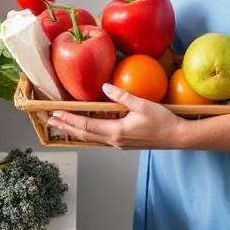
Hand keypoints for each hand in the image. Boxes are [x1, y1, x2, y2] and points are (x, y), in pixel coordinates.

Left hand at [47, 83, 187, 149]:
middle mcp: (115, 140)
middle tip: (52, 120)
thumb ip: (122, 95)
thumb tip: (105, 86)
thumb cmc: (162, 121)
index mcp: (117, 131)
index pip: (87, 125)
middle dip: (67, 126)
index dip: (70, 120)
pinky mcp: (125, 142)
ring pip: (92, 137)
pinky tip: (87, 128)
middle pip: (85, 134)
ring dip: (76, 130)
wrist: (178, 137)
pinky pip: (101, 138)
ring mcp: (119, 143)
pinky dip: (89, 132)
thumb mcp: (142, 104)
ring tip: (64, 124)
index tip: (57, 114)